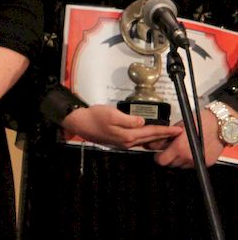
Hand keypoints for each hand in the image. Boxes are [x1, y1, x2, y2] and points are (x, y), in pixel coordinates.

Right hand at [60, 104, 178, 148]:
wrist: (80, 123)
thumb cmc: (94, 117)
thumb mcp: (112, 114)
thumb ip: (129, 119)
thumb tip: (142, 122)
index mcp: (128, 135)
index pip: (151, 132)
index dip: (166, 130)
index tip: (178, 130)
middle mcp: (128, 142)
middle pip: (151, 138)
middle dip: (165, 136)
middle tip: (178, 133)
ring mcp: (123, 143)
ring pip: (145, 141)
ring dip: (157, 137)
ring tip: (167, 135)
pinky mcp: (119, 141)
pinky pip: (138, 140)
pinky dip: (147, 138)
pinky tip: (150, 136)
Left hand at [155, 112, 225, 167]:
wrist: (218, 126)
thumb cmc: (199, 123)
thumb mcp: (177, 127)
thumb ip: (165, 138)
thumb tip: (152, 143)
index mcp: (179, 147)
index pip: (161, 160)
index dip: (158, 156)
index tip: (158, 153)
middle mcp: (188, 157)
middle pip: (170, 164)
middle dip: (168, 158)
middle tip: (169, 150)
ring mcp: (197, 161)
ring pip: (180, 166)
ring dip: (178, 160)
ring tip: (182, 149)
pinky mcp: (205, 164)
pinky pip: (192, 166)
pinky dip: (189, 160)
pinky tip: (191, 151)